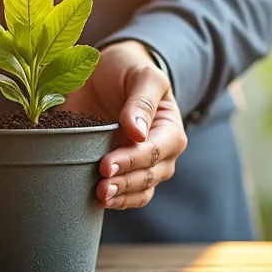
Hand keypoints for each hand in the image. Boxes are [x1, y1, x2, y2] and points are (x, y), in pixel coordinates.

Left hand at [63, 40, 186, 209]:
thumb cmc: (128, 70)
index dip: (133, 160)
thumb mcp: (141, 75)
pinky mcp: (122, 171)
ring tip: (100, 195)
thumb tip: (137, 133)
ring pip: (141, 191)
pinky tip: (101, 201)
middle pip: (150, 175)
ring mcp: (141, 165)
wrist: (106, 73)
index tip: (107, 164)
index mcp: (170, 128)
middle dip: (126, 182)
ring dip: (122, 196)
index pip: (157, 150)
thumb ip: (142, 101)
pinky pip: (128, 196)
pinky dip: (117, 200)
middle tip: (101, 184)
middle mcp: (161, 152)